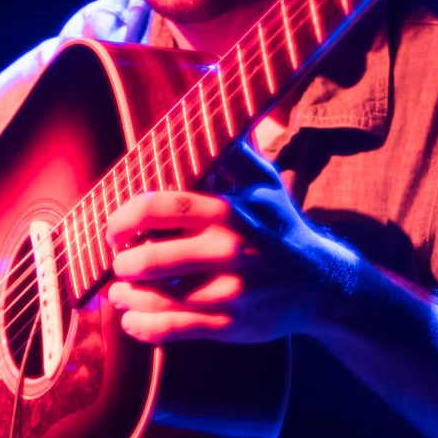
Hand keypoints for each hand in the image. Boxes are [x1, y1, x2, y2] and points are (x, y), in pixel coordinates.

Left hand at [103, 146, 354, 344]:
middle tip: (120, 262)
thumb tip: (197, 107)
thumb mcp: (263, 182)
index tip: (114, 229)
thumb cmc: (279, 227)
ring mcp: (229, 291)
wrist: (322, 284)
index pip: (158, 207)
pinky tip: (132, 319)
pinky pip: (169, 329)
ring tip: (119, 292)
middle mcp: (229, 250)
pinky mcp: (229, 324)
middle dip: (122, 263)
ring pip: (154, 298)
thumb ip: (228, 151)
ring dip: (125, 297)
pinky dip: (140, 326)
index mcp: (228, 209)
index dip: (123, 218)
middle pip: (149, 259)